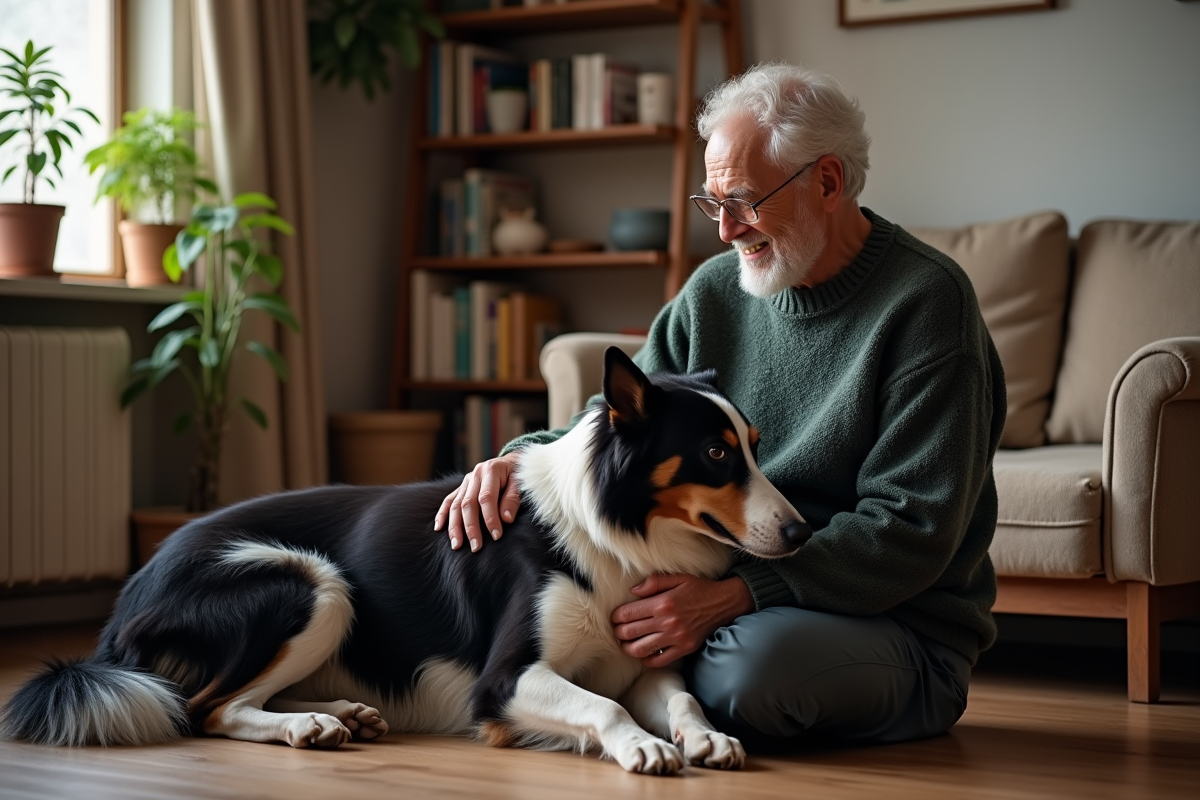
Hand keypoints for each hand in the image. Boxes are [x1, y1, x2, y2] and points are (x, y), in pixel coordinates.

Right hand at [434, 452, 521, 551]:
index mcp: (491, 470)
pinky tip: (439, 528)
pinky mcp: (461, 487)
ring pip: (455, 505)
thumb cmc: (518, 475)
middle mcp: (475, 475)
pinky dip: (442, 514)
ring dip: (455, 526)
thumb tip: (506, 519)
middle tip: (476, 547)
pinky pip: (448, 501)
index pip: (487, 497)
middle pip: (468, 503)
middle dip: (471, 527)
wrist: (511, 462)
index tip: (496, 536)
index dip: (491, 518)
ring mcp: (466, 481)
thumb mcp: (521, 483)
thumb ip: (513, 499)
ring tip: (456, 545)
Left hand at [611, 574, 754, 666]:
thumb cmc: (699, 589)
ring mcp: (676, 638)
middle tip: (617, 630)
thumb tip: (633, 591)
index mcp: (663, 603)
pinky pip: (659, 660)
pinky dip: (647, 659)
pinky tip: (644, 653)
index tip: (615, 617)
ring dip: (628, 648)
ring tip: (625, 644)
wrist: (724, 603)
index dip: (616, 616)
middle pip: (630, 632)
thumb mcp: (677, 578)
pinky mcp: (684, 649)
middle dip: (618, 632)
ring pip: (640, 649)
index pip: (628, 614)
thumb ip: (654, 582)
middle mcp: (667, 622)